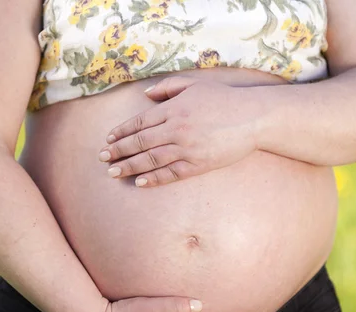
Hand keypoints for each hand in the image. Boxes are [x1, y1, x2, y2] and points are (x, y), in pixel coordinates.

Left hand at [98, 77, 257, 187]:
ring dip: (129, 167)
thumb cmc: (223, 98)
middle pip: (140, 143)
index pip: (139, 123)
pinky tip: (140, 182)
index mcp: (173, 109)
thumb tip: (145, 96)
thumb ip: (167, 88)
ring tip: (113, 173)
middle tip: (103, 158)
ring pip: (151, 160)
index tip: (108, 141)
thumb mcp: (194, 85)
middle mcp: (176, 129)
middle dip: (118, 151)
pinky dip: (154, 178)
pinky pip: (171, 173)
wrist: (252, 117)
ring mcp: (187, 148)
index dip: (121, 133)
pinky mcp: (198, 164)